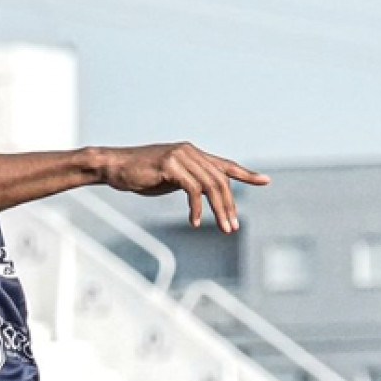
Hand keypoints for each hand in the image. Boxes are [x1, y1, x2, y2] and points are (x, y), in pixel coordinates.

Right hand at [96, 142, 267, 231]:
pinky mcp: (170, 165)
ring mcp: (181, 156)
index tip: (266, 181)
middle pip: (221, 180)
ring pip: (211, 185)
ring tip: (224, 228)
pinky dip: (196, 208)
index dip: (246, 174)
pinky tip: (195, 222)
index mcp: (193, 154)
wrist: (114, 166)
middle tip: (233, 227)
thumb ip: (188, 181)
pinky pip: (192, 190)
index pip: (225, 165)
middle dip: (230, 205)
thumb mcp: (169, 178)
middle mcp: (191, 151)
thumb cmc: (139, 174)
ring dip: (219, 210)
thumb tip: (204, 193)